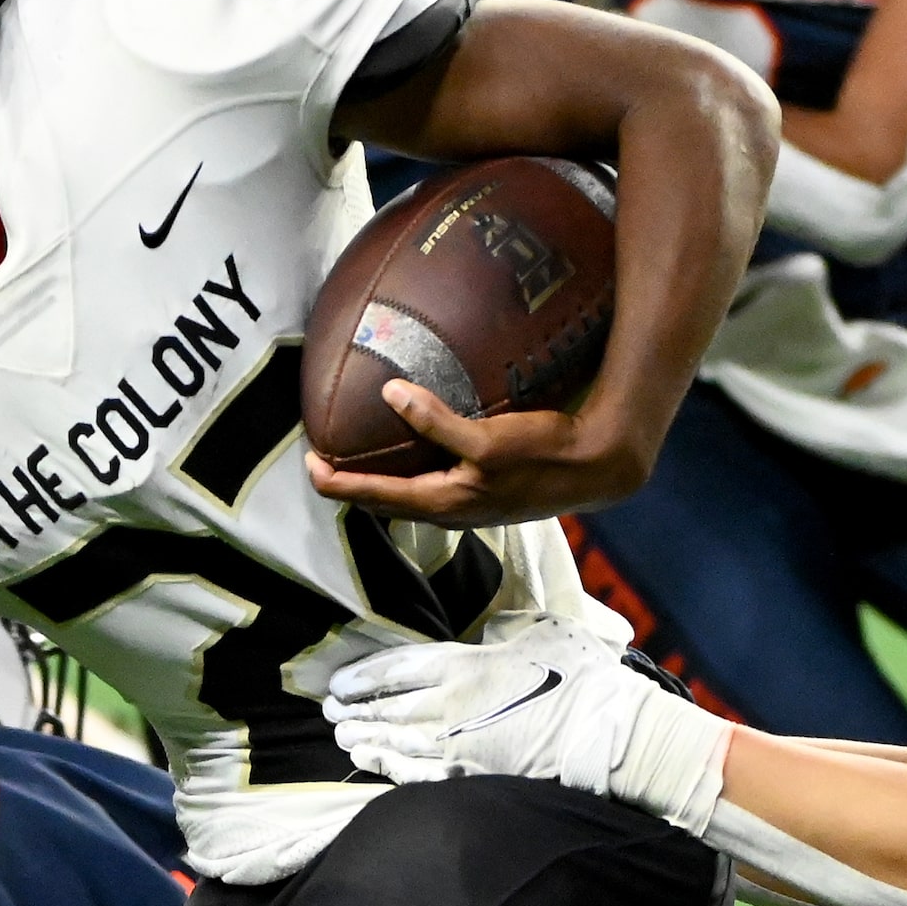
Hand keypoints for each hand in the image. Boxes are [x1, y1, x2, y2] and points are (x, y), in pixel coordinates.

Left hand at [306, 380, 654, 527]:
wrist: (596, 467)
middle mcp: (454, 510)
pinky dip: (415, 470)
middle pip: (390, 503)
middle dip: (355, 485)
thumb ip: (437, 421)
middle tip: (325, 460)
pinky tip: (421, 448)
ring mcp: (473, 505)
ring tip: (362, 457)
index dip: (339, 484)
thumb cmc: (544, 455)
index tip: (310, 465)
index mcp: (446, 502)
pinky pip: (437, 484)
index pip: (377, 497)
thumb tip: (391, 395)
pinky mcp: (489, 492)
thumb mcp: (486, 439)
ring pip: (414, 497)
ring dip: (384, 482)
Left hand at [325, 612, 732, 828]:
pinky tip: (372, 765)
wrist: (604, 732)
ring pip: (391, 742)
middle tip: (329, 712)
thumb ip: (507, 630)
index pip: (394, 668)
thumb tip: (494, 633)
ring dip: (364, 739)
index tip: (338, 683)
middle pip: (385, 708)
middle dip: (354, 710)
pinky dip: (387, 768)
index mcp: (460, 664)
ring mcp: (453, 746)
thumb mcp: (542, 631)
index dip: (361, 676)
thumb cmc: (579, 676)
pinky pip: (414, 775)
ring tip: (344, 738)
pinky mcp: (468, 777)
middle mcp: (444, 706)